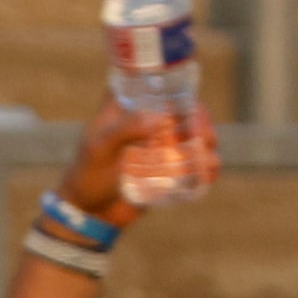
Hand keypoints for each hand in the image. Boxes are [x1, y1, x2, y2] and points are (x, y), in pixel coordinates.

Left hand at [53, 95, 207, 229]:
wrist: (89, 212)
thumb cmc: (87, 175)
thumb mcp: (99, 149)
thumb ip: (124, 130)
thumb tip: (159, 118)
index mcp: (129, 104)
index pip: (161, 85)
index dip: (183, 91)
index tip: (191, 109)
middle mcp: (148, 119)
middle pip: (185, 110)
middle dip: (201, 122)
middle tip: (205, 139)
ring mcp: (160, 143)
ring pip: (193, 135)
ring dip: (208, 143)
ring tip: (209, 159)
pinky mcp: (168, 167)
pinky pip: (193, 161)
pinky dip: (206, 165)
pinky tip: (210, 172)